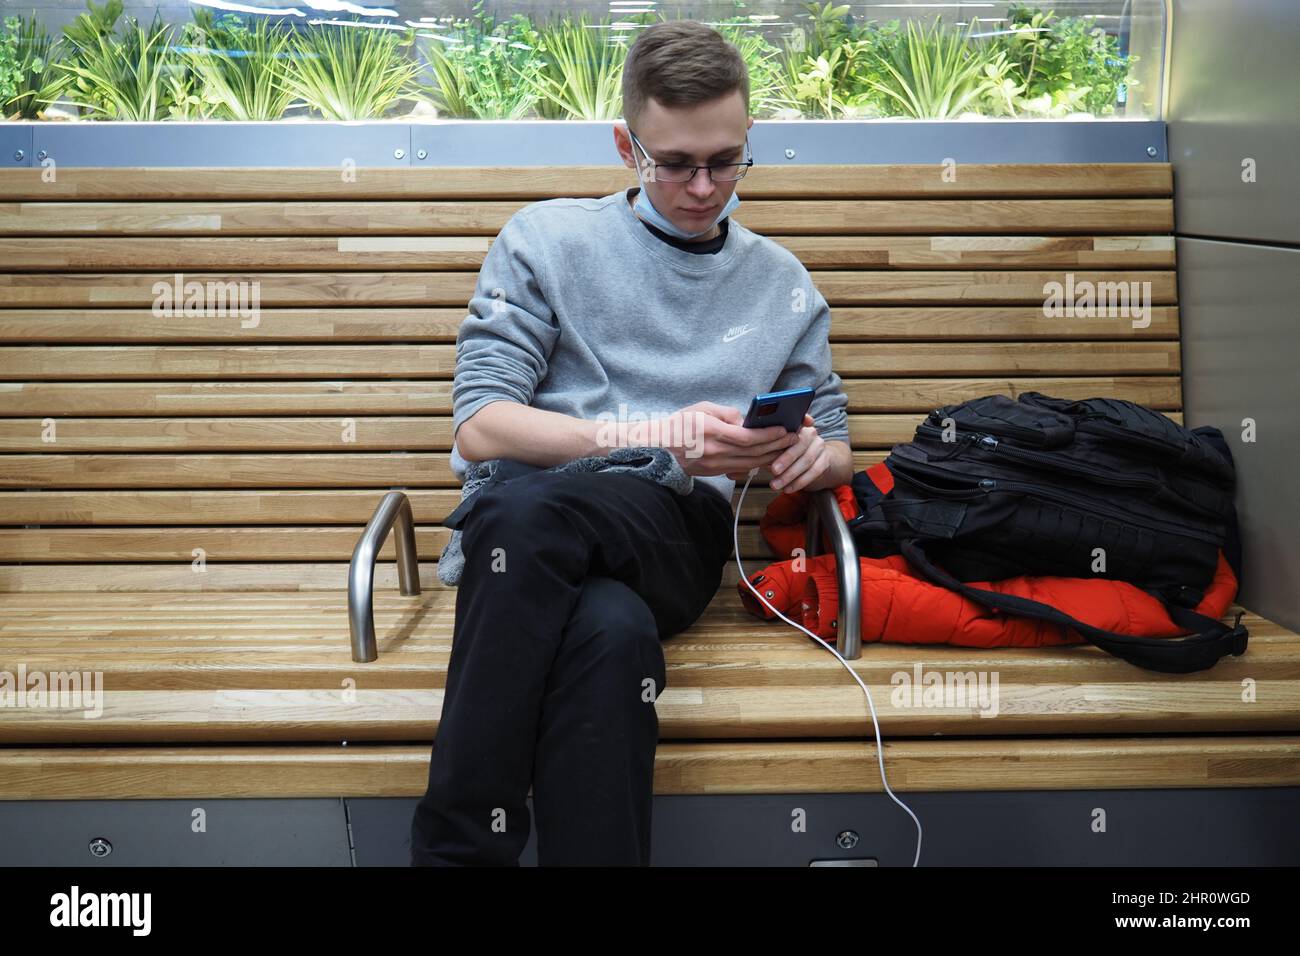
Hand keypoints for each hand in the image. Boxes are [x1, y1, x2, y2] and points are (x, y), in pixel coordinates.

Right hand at [644, 402, 799, 478]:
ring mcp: (716, 465)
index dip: (769, 436)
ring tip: (786, 448)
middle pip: (753, 452)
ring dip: (771, 456)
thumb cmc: (680, 423)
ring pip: (751, 464)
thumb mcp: (702, 408)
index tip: (784, 430)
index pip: (748, 438)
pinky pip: (742, 469)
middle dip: (777, 446)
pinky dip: (758, 464)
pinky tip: (769, 459)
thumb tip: (747, 420)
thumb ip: (727, 413)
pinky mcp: (715, 472)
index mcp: (712, 433)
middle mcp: (716, 452)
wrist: (658, 448)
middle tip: (794, 439)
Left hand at [762, 414, 830, 494]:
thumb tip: (753, 455)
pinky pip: (814, 471)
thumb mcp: (778, 448)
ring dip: (790, 474)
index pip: (790, 431)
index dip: (781, 441)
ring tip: (776, 484)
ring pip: (806, 460)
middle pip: (799, 446)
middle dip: (785, 460)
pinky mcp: (825, 460)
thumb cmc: (790, 453)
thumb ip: (769, 449)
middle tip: (773, 471)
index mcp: (797, 426)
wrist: (816, 460)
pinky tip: (789, 488)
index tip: (769, 450)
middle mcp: (811, 433)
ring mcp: (820, 446)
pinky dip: (800, 482)